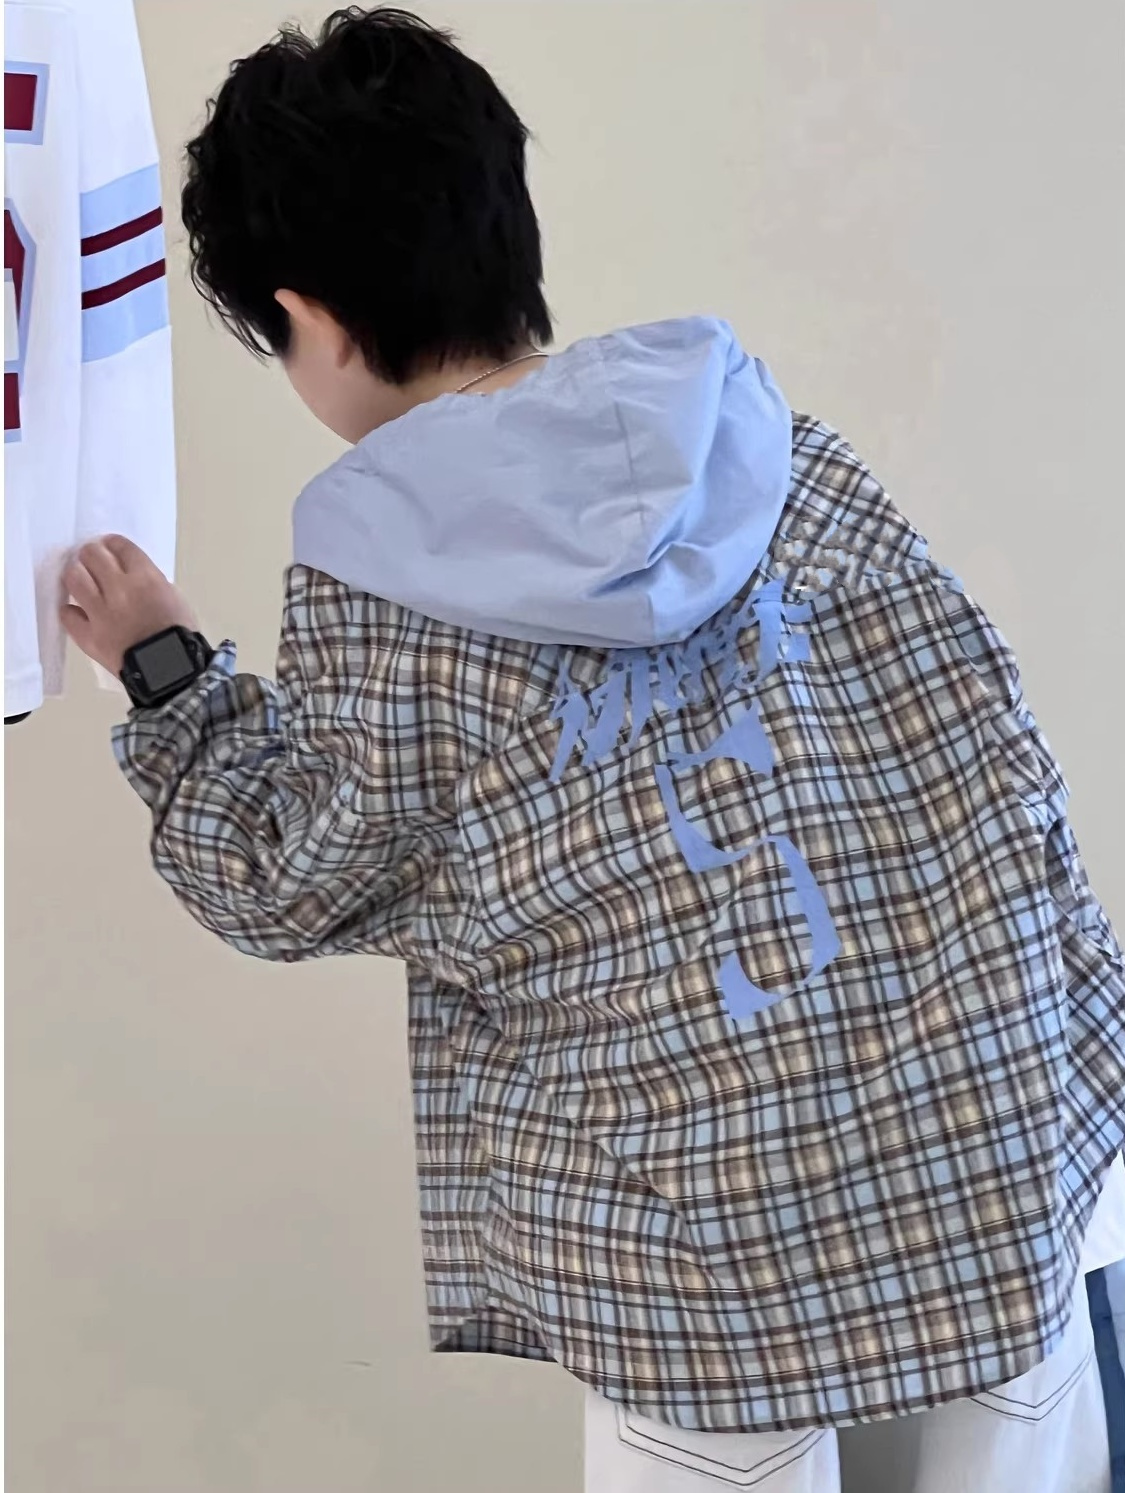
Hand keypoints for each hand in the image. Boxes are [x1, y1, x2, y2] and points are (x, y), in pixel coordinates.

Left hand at [61, 536, 198, 677]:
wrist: (171, 671)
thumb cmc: (179, 634)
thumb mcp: (175, 598)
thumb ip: (151, 581)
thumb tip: (130, 575)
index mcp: (145, 578)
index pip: (119, 546)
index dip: (113, 544)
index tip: (110, 547)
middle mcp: (118, 589)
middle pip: (92, 555)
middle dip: (92, 554)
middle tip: (93, 561)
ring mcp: (100, 612)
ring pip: (74, 578)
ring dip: (77, 574)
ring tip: (82, 580)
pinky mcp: (87, 635)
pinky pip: (67, 614)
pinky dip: (71, 611)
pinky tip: (78, 612)